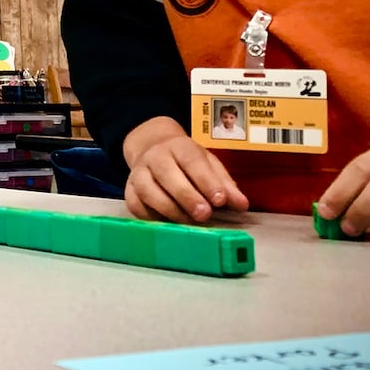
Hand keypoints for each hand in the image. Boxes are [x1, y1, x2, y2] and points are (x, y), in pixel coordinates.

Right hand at [121, 117, 247, 223]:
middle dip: (186, 196)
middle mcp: (155, 156)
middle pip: (166, 174)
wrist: (152, 148)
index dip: (206, 181)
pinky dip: (150, 216)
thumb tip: (241, 205)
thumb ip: (225, 184)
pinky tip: (167, 224)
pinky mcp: (128, 189)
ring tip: (189, 223)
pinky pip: (135, 204)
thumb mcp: (208, 164)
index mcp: (179, 146)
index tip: (220, 200)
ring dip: (168, 208)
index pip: (192, 160)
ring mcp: (138, 172)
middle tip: (205, 214)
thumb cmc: (186, 162)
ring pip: (147, 189)